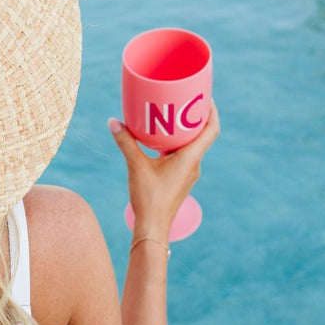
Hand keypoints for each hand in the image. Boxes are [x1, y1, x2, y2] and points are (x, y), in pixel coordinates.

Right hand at [108, 100, 220, 237]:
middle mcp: (194, 164)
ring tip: (171, 118)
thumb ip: (126, 142)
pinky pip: (183, 157)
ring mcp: (188, 174)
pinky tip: (161, 142)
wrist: (153, 227)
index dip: (212, 111)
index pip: (212, 129)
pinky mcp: (180, 180)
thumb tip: (112, 121)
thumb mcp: (136, 167)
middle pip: (203, 135)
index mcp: (190, 158)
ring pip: (192, 147)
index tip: (205, 97)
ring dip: (185, 132)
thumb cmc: (149, 199)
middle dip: (195, 118)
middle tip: (184, 102)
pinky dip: (176, 146)